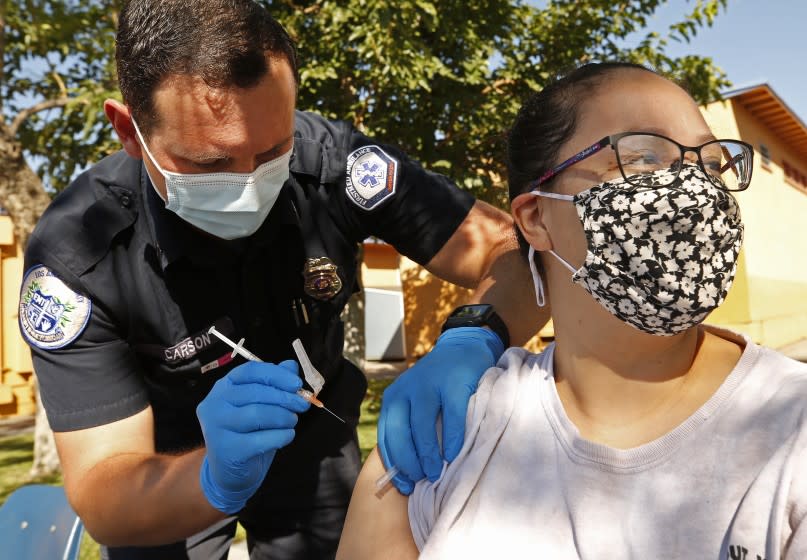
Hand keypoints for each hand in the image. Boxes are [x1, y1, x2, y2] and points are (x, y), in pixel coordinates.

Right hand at [197, 360, 309, 513]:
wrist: (230, 471)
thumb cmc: (247, 432)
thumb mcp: (261, 405)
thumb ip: (274, 384)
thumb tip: (291, 366)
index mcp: (223, 386)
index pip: (250, 371)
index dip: (276, 375)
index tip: (297, 383)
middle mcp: (215, 403)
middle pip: (255, 393)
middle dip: (285, 398)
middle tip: (303, 405)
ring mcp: (216, 427)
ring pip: (257, 414)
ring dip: (283, 417)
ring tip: (292, 421)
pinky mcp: (225, 450)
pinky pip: (259, 439)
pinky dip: (280, 436)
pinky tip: (287, 436)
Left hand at [377, 327, 503, 493]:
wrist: (463, 348)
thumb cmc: (438, 386)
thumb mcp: (415, 401)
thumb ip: (408, 426)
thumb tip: (406, 472)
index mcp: (393, 397)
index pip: (386, 435)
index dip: (393, 464)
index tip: (404, 486)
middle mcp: (406, 390)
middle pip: (400, 432)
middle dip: (409, 461)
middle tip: (421, 480)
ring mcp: (430, 385)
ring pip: (422, 427)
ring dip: (428, 454)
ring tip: (436, 473)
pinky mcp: (454, 383)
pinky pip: (452, 416)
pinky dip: (452, 438)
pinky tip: (454, 453)